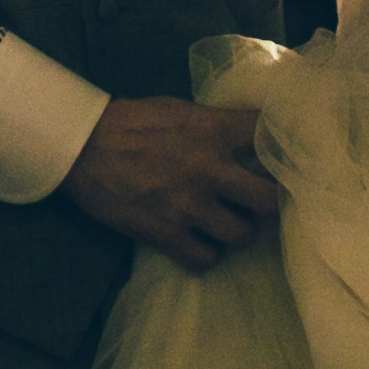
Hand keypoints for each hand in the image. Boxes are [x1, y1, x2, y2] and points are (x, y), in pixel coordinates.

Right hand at [60, 97, 278, 273]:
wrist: (81, 146)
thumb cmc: (131, 122)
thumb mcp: (179, 109)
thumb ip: (215, 124)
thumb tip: (251, 135)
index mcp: (213, 130)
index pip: (270, 134)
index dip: (284, 146)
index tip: (286, 156)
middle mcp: (208, 169)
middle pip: (270, 200)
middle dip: (271, 203)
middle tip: (262, 202)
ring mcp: (188, 206)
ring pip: (243, 236)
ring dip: (239, 231)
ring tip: (228, 224)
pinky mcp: (166, 234)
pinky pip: (206, 259)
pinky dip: (206, 254)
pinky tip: (199, 243)